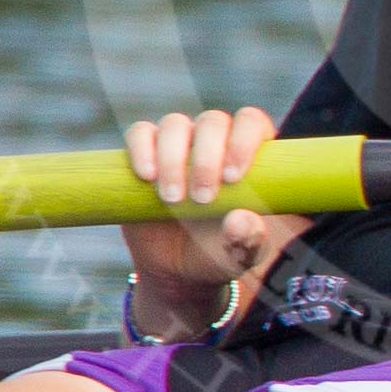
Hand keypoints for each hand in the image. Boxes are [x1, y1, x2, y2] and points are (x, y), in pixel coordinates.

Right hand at [120, 107, 276, 305]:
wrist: (179, 269)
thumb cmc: (220, 252)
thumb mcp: (242, 254)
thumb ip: (249, 240)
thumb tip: (239, 221)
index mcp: (249, 154)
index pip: (251, 123)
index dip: (243, 141)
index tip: (233, 177)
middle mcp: (215, 140)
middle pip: (212, 122)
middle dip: (206, 158)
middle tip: (203, 198)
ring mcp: (179, 143)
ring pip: (174, 124)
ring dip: (173, 158)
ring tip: (173, 198)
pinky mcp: (146, 153)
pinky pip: (140, 133)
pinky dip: (142, 148)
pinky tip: (147, 176)